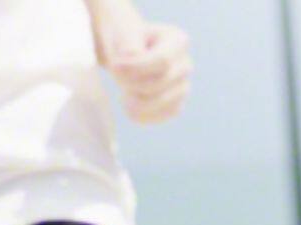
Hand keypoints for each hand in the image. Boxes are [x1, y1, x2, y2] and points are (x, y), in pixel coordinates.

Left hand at [91, 2, 191, 124]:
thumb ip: (128, 42)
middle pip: (159, 83)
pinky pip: (158, 117)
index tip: (115, 66)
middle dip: (131, 82)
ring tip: (123, 88)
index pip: (163, 61)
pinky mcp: (175, 107)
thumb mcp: (123, 32)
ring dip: (133, 99)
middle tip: (116, 76)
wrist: (127, 55)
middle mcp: (185, 65)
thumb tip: (133, 55)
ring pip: (159, 103)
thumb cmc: (126, 40)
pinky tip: (127, 101)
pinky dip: (138, 113)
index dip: (137, 67)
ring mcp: (183, 88)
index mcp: (178, 41)